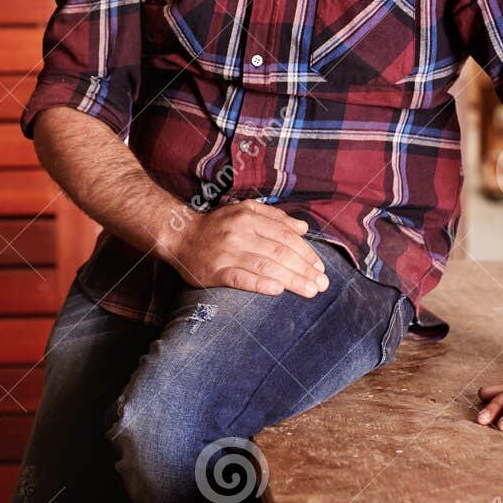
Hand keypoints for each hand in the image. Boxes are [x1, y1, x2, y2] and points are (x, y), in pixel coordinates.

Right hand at [162, 200, 331, 298]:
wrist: (180, 235)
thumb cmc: (217, 225)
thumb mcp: (244, 211)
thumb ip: (275, 217)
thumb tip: (303, 228)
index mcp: (248, 217)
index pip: (285, 235)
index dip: (306, 252)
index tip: (320, 267)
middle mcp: (239, 233)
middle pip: (279, 252)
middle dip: (304, 269)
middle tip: (322, 284)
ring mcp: (226, 252)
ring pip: (265, 266)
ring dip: (291, 280)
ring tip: (310, 290)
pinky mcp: (214, 270)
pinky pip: (240, 278)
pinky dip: (260, 284)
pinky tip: (277, 291)